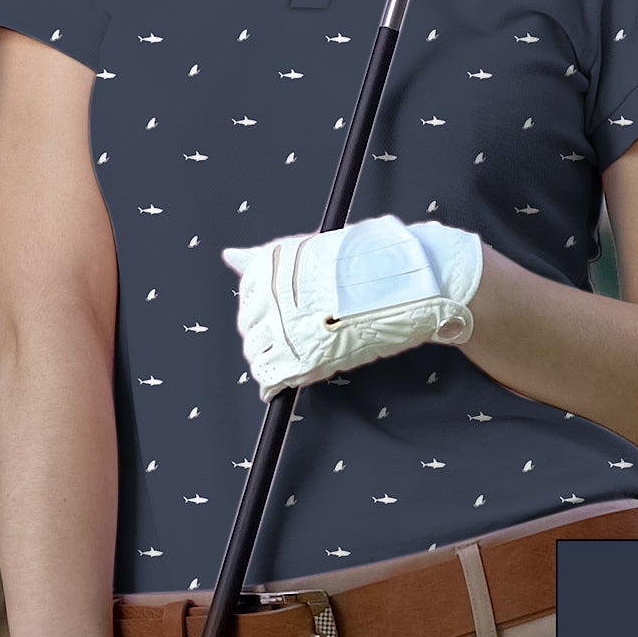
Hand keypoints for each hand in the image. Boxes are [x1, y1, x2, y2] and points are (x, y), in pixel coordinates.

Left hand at [222, 215, 482, 397]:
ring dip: (268, 360)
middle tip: (287, 339)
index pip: (247, 297)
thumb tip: (229, 255)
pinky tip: (277, 384)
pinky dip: (273, 383)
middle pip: (249, 327)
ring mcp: (290, 326)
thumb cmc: (365, 263)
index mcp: (274, 265)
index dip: (259, 312)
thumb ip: (267, 260)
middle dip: (262, 337)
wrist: (409, 282)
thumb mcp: (311, 252)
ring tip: (289, 358)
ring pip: (258, 353)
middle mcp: (276, 294)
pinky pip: (274, 376)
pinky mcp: (308, 355)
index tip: (275, 317)